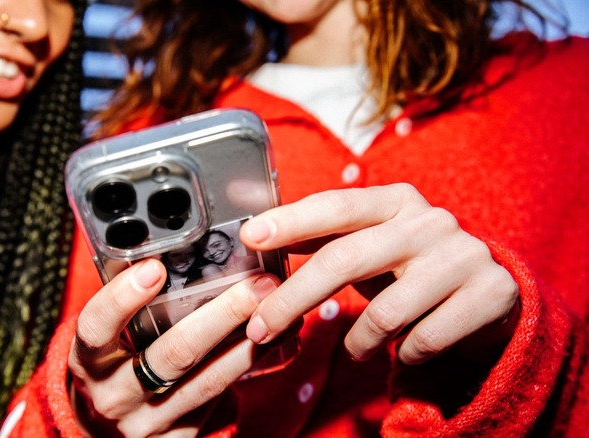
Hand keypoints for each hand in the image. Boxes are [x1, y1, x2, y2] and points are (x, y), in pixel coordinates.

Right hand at [68, 259, 280, 436]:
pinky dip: (249, 364)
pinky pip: (221, 398)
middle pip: (172, 354)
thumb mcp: (104, 340)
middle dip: (221, 315)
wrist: (103, 430)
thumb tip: (171, 247)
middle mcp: (115, 396)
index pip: (96, 328)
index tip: (154, 267)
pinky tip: (274, 339)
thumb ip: (129, 306)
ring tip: (278, 307)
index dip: (122, 298)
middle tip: (256, 283)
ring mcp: (149, 423)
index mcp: (88, 361)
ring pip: (207, 381)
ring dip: (249, 341)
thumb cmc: (110, 366)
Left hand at [240, 183, 519, 364]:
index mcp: (396, 200)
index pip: (336, 205)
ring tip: (355, 349)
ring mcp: (464, 257)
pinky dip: (403, 353)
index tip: (250, 237)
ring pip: (385, 313)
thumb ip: (324, 238)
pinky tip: (403, 350)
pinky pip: (424, 340)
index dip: (291, 221)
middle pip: (346, 260)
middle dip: (294, 299)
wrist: (491, 292)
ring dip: (358, 341)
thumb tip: (257, 238)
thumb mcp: (370, 244)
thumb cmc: (409, 266)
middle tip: (260, 329)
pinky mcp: (491, 294)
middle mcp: (430, 221)